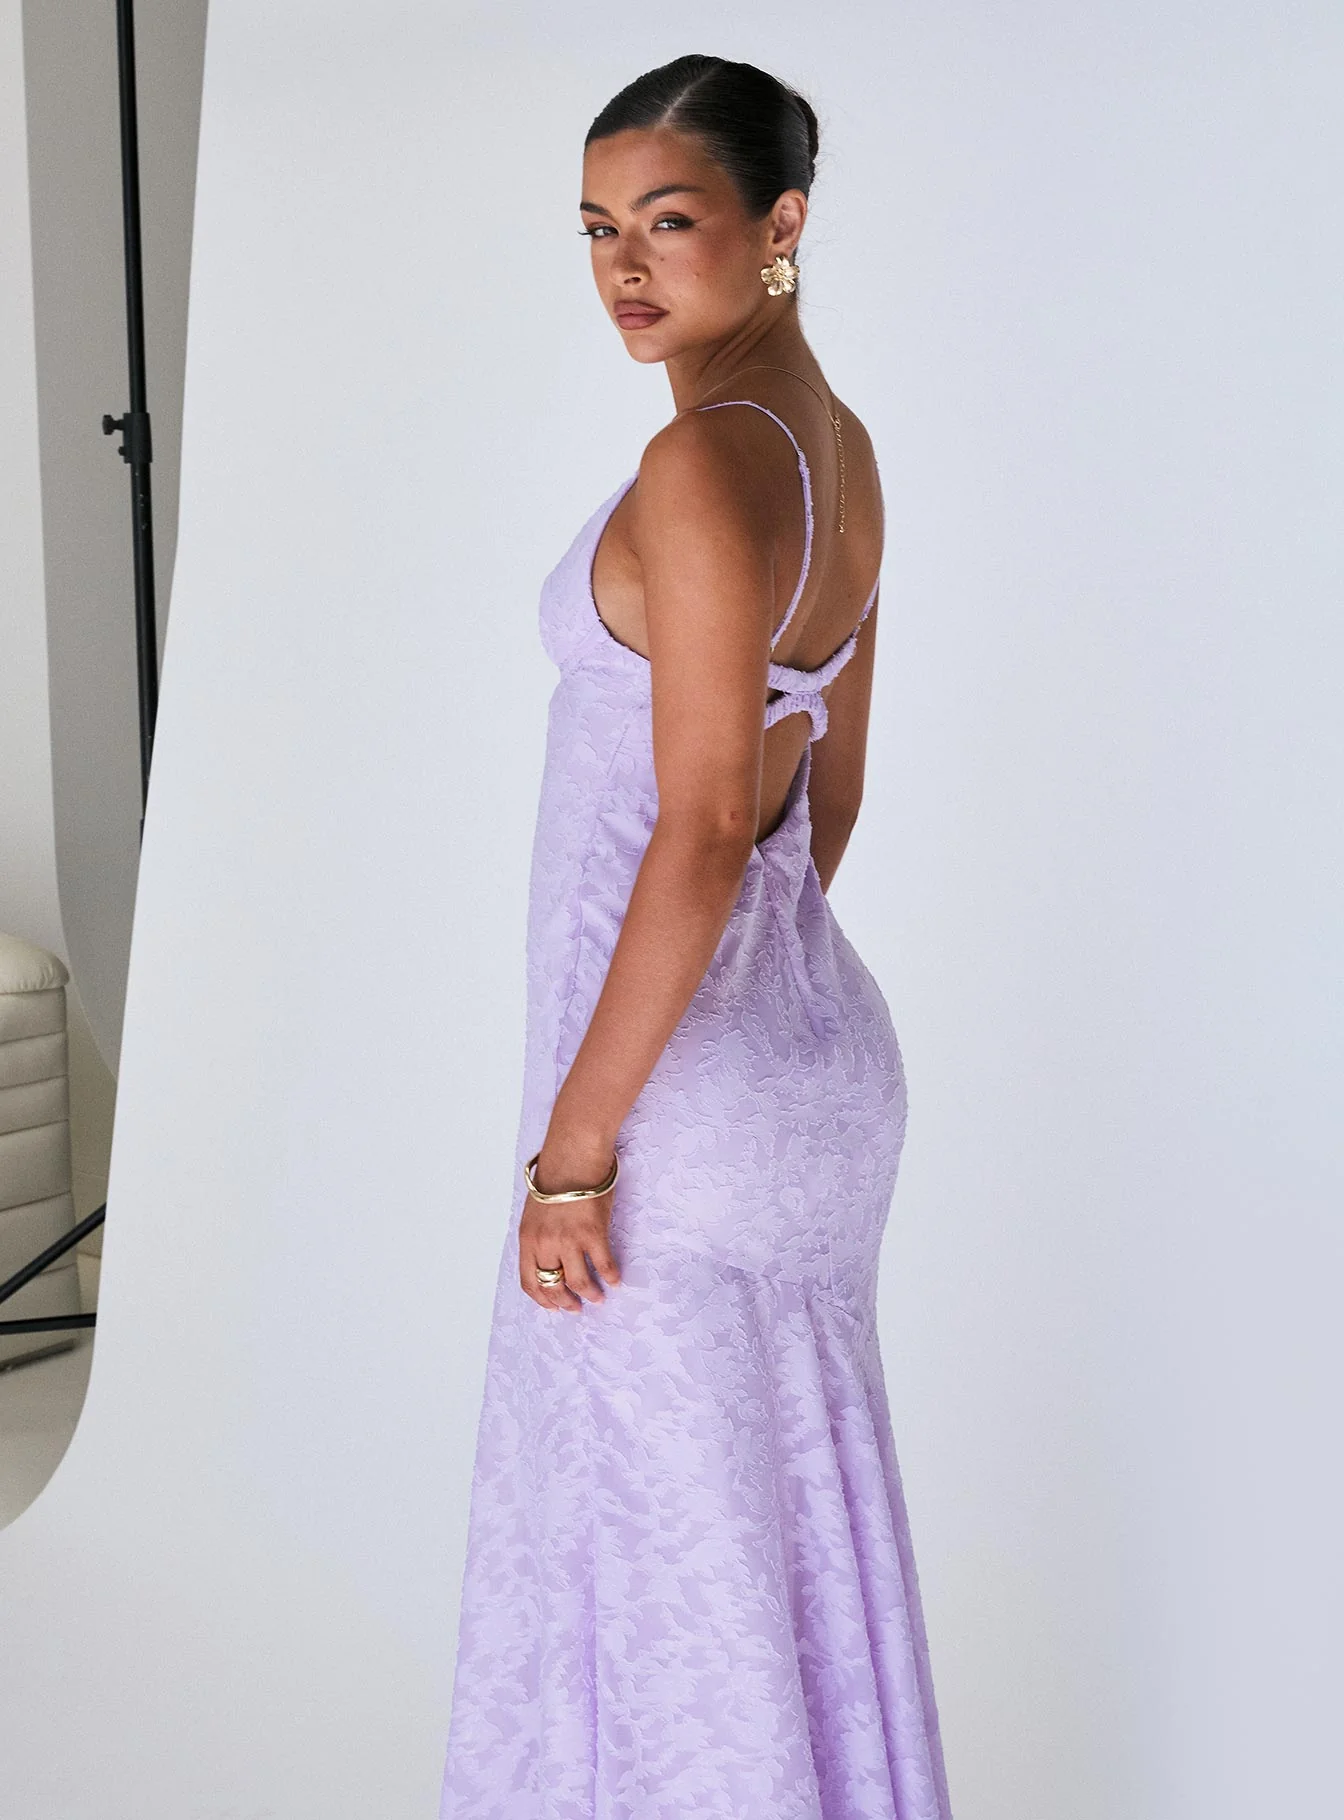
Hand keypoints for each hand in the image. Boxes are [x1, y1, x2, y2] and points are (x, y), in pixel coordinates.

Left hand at [518, 1132, 621, 1312]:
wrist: (573, 1158)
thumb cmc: (555, 1179)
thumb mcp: (535, 1212)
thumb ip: (539, 1237)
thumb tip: (549, 1259)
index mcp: (528, 1240)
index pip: (529, 1281)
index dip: (542, 1299)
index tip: (554, 1307)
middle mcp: (546, 1244)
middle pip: (553, 1286)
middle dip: (566, 1302)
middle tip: (576, 1307)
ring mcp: (569, 1241)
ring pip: (580, 1281)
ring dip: (590, 1294)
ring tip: (598, 1298)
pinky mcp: (593, 1234)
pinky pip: (604, 1264)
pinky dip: (611, 1276)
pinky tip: (615, 1280)